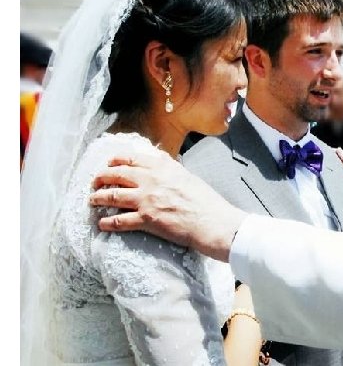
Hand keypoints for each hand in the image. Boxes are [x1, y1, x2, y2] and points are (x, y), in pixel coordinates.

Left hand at [88, 149, 245, 261]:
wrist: (211, 221)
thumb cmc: (205, 200)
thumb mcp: (187, 175)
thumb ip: (170, 168)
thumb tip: (159, 161)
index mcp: (163, 167)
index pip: (131, 158)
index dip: (115, 160)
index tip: (109, 163)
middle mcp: (151, 180)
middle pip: (116, 175)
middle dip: (101, 177)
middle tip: (95, 182)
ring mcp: (147, 200)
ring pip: (113, 196)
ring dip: (98, 198)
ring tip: (92, 200)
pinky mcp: (146, 220)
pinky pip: (119, 221)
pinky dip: (107, 223)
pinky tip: (102, 224)